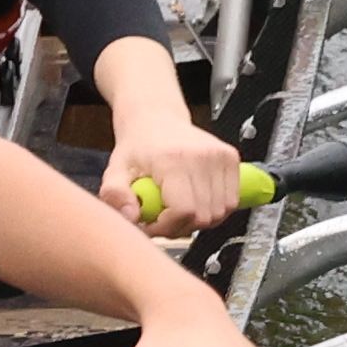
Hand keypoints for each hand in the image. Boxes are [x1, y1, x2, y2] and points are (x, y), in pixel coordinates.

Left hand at [86, 41, 249, 232]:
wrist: (156, 118)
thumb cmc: (138, 145)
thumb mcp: (115, 170)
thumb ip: (115, 195)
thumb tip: (131, 217)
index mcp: (172, 159)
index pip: (184, 211)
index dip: (168, 227)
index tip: (153, 223)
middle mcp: (201, 155)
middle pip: (203, 216)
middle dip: (181, 226)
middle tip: (163, 216)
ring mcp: (220, 156)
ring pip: (220, 212)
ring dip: (199, 219)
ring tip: (178, 208)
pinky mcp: (231, 157)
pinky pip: (231, 201)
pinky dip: (214, 209)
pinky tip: (194, 200)